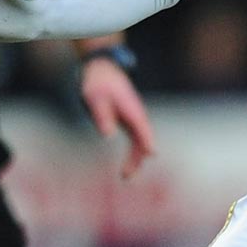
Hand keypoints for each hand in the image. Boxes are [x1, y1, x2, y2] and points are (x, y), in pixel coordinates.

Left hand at [79, 55, 155, 178]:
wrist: (102, 70)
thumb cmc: (97, 83)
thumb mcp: (94, 98)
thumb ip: (101, 115)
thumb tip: (108, 135)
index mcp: (131, 109)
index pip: (142, 128)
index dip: (147, 140)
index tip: (151, 153)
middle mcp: (137, 115)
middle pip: (143, 140)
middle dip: (137, 159)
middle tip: (126, 176)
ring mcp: (135, 118)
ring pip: (140, 142)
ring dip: (136, 159)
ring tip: (126, 176)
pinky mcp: (130, 120)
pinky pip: (136, 139)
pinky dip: (134, 152)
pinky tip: (129, 164)